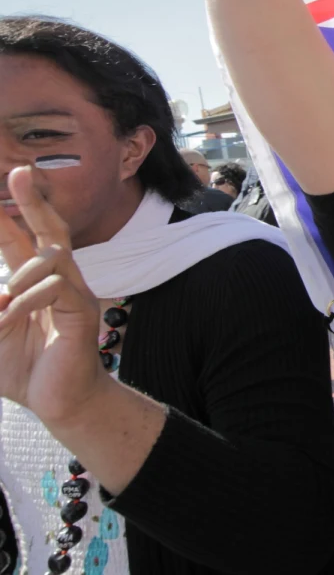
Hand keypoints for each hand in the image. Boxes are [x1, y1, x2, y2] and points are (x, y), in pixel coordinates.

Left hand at [0, 168, 106, 424]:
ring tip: (2, 309)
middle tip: (22, 172)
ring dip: (17, 278)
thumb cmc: (24, 370)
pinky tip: (11, 317)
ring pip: (51, 256)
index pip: (19, 240)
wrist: (59, 404)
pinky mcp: (82, 310)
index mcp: (31, 284)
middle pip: (50, 230)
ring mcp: (74, 293)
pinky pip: (55, 286)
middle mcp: (57, 281)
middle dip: (34, 201)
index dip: (8, 215)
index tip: (5, 181)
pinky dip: (26, 300)